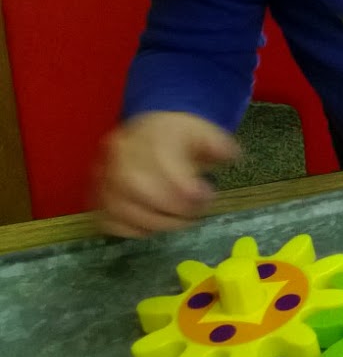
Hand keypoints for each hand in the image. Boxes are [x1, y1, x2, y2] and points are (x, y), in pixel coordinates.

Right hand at [96, 111, 238, 237]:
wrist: (150, 127)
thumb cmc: (181, 135)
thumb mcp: (206, 132)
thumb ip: (220, 146)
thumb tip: (231, 156)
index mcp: (149, 136)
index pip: (165, 171)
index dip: (189, 193)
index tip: (208, 196)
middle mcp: (120, 156)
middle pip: (140, 191)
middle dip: (174, 211)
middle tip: (194, 213)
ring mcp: (104, 176)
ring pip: (123, 211)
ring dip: (157, 223)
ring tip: (179, 219)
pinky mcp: (97, 195)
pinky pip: (109, 221)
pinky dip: (133, 229)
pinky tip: (155, 223)